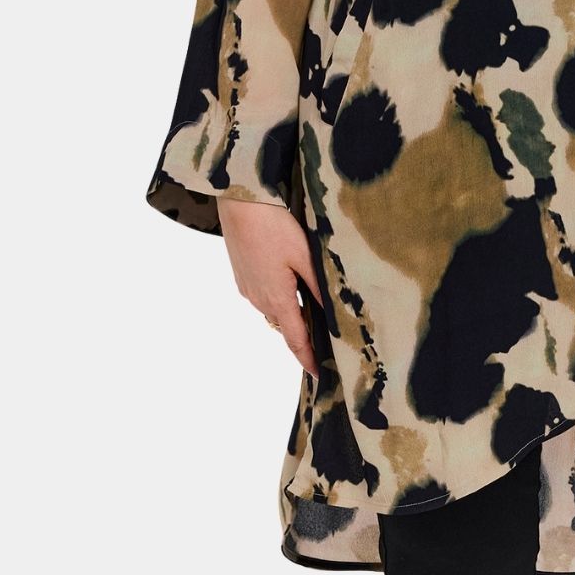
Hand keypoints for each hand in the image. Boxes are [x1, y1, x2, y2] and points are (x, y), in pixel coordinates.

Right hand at [217, 200, 324, 378]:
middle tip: (324, 341)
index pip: (296, 340)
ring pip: (274, 309)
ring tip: (312, 312)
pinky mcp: (242, 274)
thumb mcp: (305, 256)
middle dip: (303, 336)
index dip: (308, 359)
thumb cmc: (274, 226)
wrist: (240, 200)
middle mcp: (258, 298)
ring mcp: (247, 286)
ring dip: (291, 314)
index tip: (319, 374)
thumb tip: (334, 314)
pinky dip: (279, 298)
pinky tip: (290, 284)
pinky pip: (263, 295)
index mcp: (277, 298)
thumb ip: (319, 287)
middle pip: (285, 326)